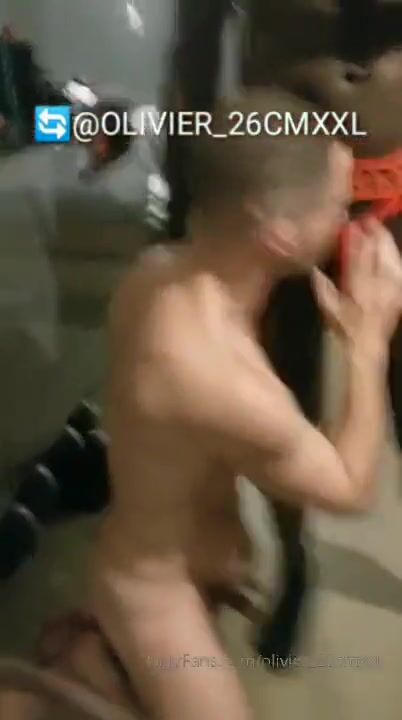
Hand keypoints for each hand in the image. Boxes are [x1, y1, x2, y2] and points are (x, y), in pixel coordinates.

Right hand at [312, 218, 401, 344]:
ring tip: (378, 230)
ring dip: (385, 242)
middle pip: (379, 255)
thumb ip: (322, 287)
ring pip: (391, 259)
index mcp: (358, 290)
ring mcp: (392, 290)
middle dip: (375, 235)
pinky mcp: (399, 292)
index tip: (352, 226)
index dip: (356, 240)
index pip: (358, 260)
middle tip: (368, 220)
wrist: (366, 344)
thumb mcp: (327, 308)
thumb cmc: (343, 327)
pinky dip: (393, 257)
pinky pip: (398, 269)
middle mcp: (378, 288)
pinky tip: (389, 250)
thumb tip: (314, 268)